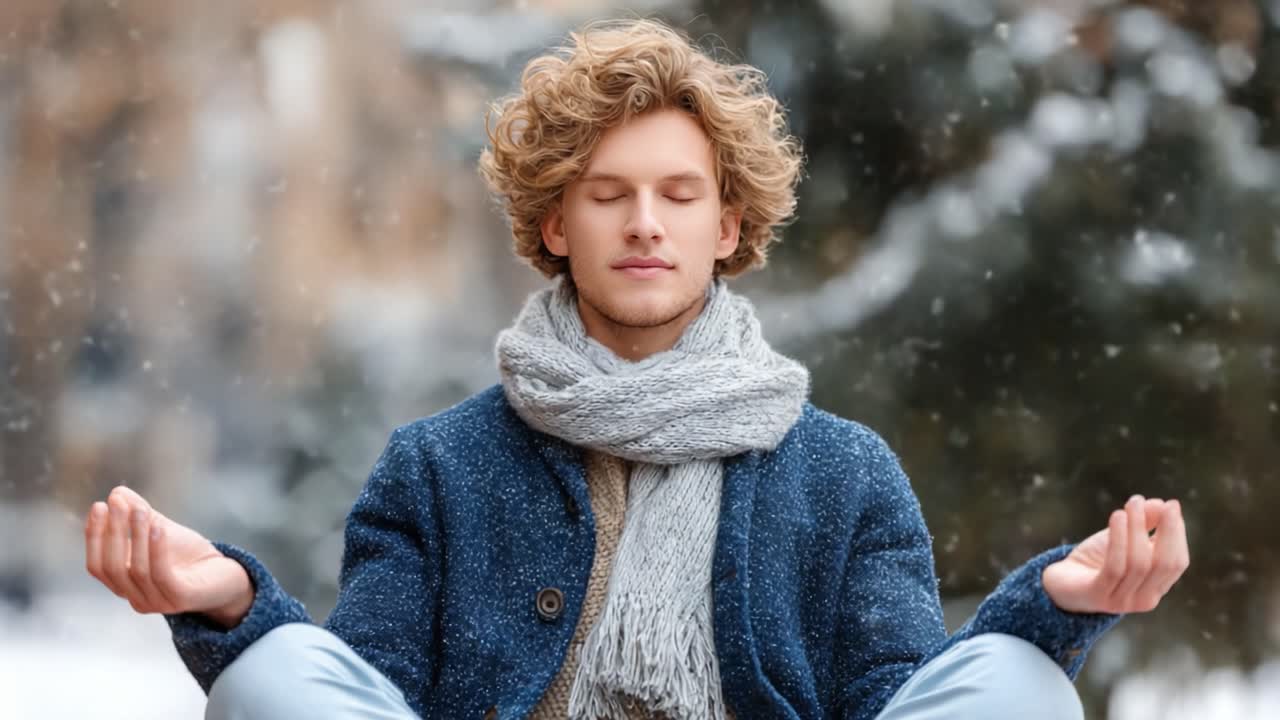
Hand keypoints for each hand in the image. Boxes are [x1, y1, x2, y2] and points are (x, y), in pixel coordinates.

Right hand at [84, 485, 253, 628]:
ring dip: (136, 536)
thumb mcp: (159, 530)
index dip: (94, 537)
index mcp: (125, 585)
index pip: (97, 566)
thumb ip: (137, 515)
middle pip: (112, 568)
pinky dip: (157, 550)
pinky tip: (159, 527)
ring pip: (137, 570)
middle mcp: (136, 598)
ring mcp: (158, 602)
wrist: (226, 575)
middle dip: (112, 533)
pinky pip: (162, 575)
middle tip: (116, 503)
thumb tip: (118, 492)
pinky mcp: (180, 599)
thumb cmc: (189, 555)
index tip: (99, 506)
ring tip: (141, 510)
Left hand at [1042, 495, 1188, 614]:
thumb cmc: (1096, 560)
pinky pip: (1114, 567)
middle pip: (1164, 565)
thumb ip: (1144, 525)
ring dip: (1137, 529)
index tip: (1172, 505)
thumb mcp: (1123, 539)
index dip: (1177, 534)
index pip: (1177, 563)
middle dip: (1167, 532)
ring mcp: (1122, 601)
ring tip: (1133, 504)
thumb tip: (1161, 504)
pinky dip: (1118, 540)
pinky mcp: (1098, 595)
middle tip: (1162, 504)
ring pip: (1139, 563)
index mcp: (1156, 588)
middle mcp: (1145, 599)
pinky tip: (1117, 516)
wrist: (1061, 583)